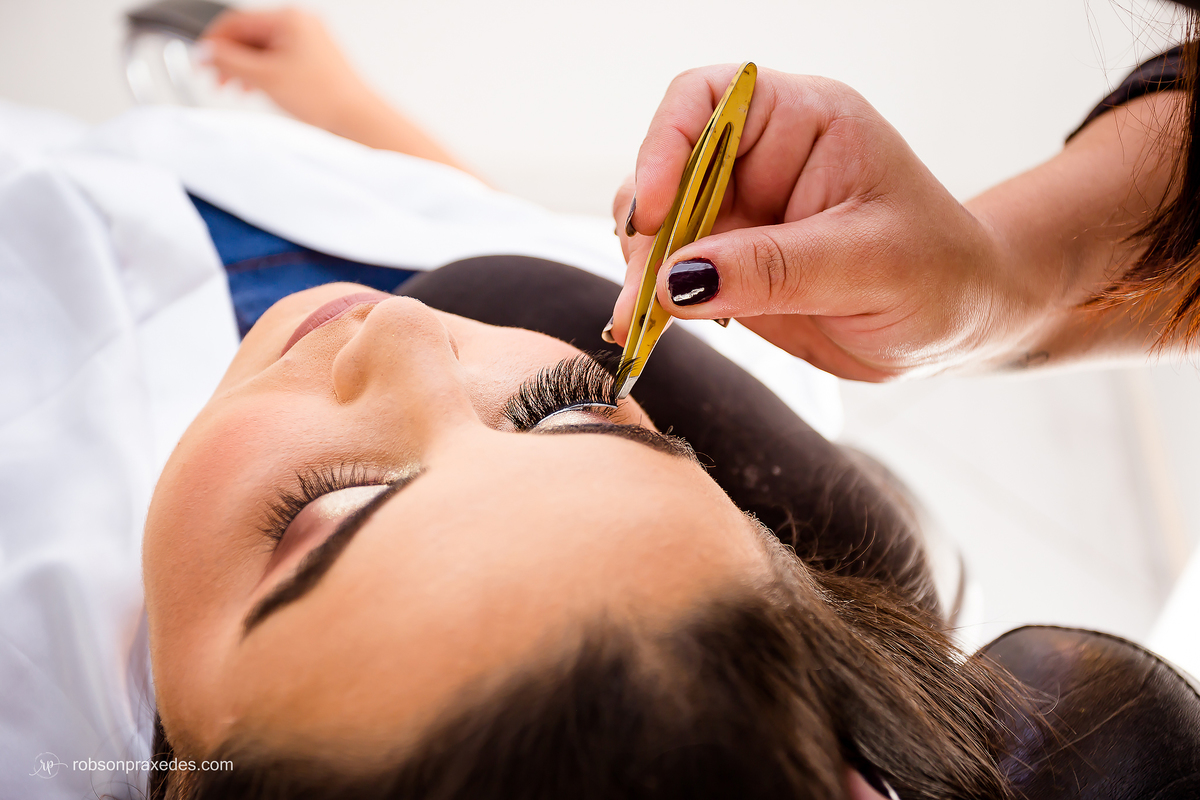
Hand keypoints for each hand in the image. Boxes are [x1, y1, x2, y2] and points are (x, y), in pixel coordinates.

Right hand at [202, 7, 376, 133]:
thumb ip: (230, 62)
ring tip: (231, 88)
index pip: (237, 21)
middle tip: (213, 78)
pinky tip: (253, 90)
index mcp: (290, 18)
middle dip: (228, 58)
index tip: (199, 60)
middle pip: (249, 35)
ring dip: (242, 69)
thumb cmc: (325, 97)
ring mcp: (309, 42)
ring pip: (263, 50)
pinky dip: (261, 74)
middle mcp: (301, 24)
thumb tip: (207, 52)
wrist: (358, 119)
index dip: (213, 42)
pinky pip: (278, 60)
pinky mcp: (313, 60)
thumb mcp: (266, 78)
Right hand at [612, 66, 1035, 380]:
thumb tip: (676, 280)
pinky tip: (652, 329)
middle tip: (641, 295)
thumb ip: (775, 269)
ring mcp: (739, 213)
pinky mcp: (728, 265)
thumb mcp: (868, 266)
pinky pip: (668, 273)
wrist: (958, 324)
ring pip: (657, 225)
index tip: (655, 213)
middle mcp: (759, 158)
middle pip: (665, 167)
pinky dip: (652, 301)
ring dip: (640, 271)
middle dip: (645, 230)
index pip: (706, 99)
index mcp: (802, 122)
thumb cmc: (939, 274)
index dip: (665, 146)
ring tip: (639, 322)